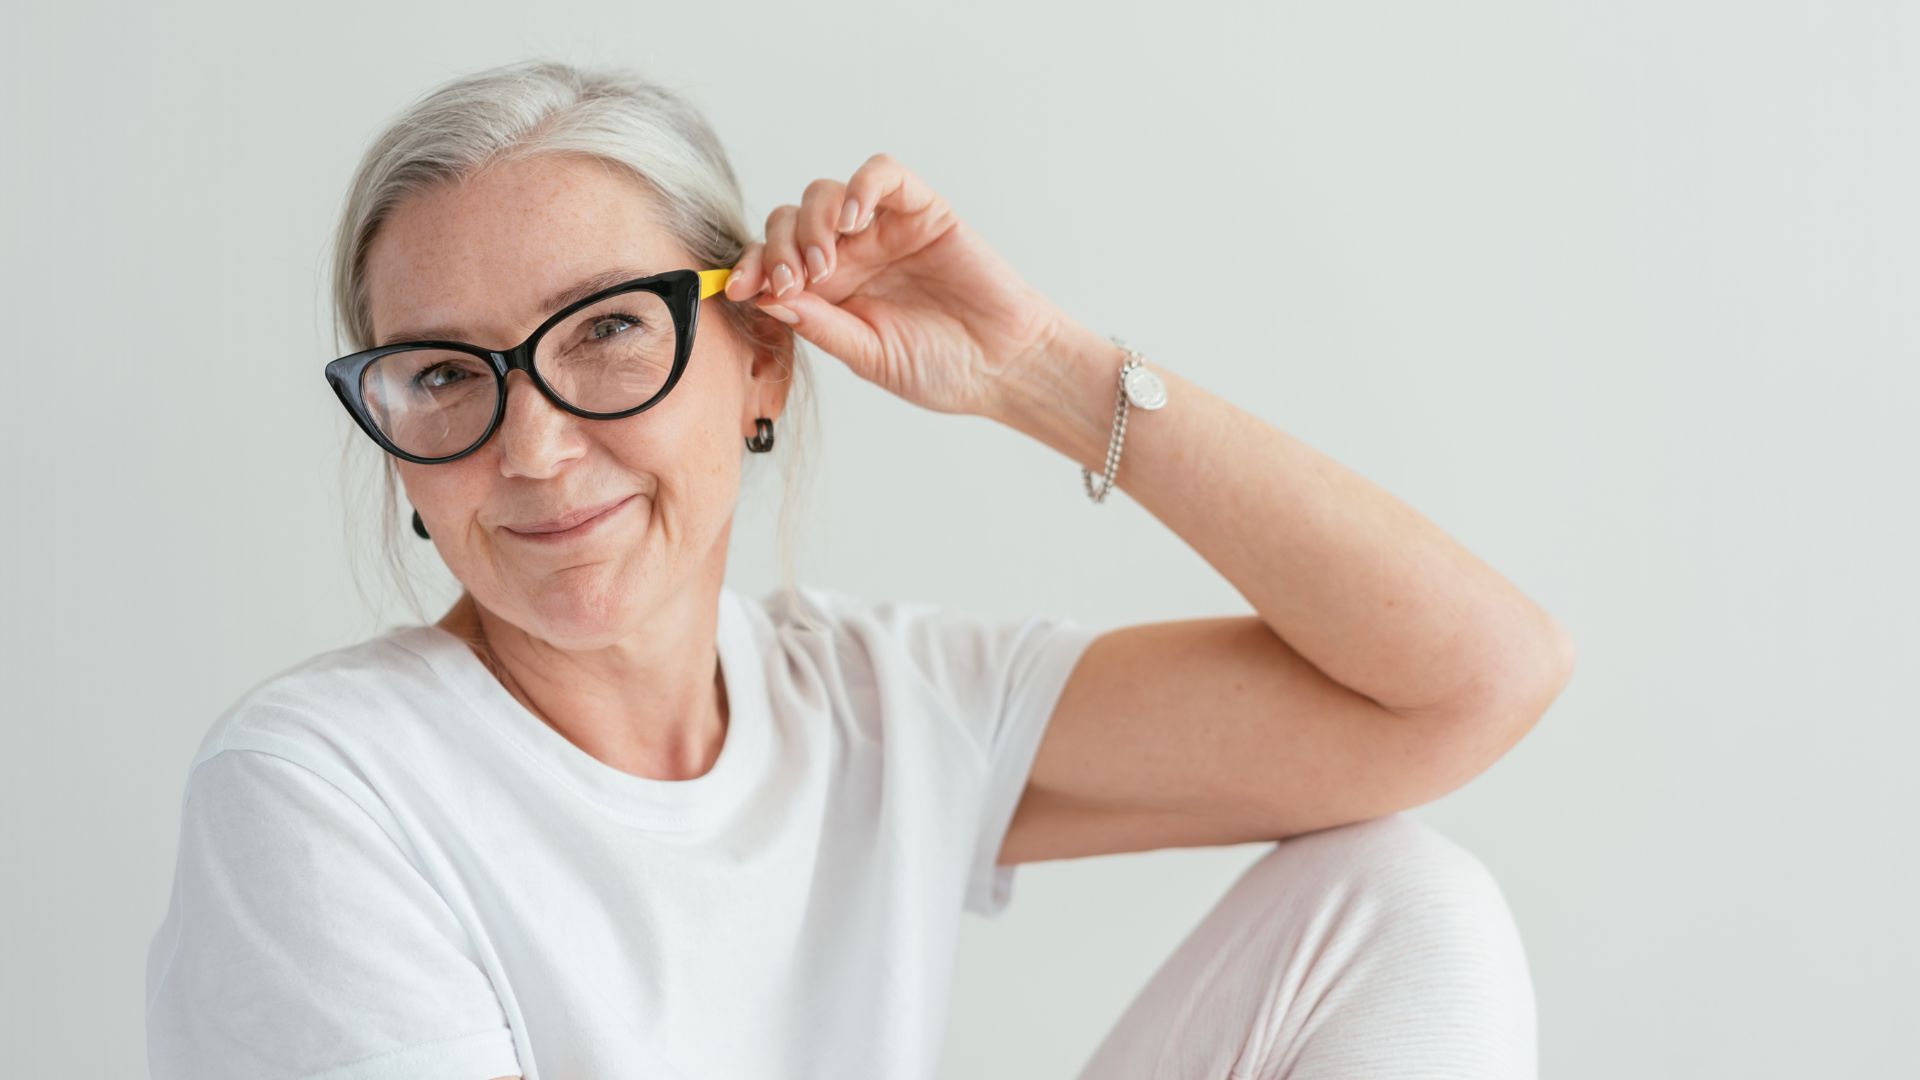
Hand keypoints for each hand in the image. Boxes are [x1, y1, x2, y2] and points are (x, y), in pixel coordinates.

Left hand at [725, 153, 1072, 417]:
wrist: (1003, 367)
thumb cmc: (939, 369)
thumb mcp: (867, 355)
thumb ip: (819, 325)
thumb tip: (764, 299)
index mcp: (827, 292)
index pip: (773, 262)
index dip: (751, 268)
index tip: (739, 289)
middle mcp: (849, 254)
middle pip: (788, 221)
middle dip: (779, 248)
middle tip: (794, 282)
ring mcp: (883, 229)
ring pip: (825, 194)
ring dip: (813, 223)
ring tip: (827, 263)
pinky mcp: (921, 209)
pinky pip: (882, 174)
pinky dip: (862, 186)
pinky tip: (855, 219)